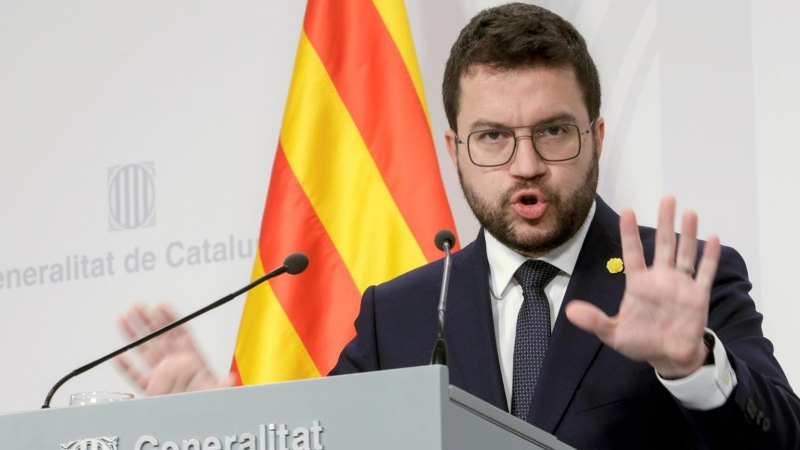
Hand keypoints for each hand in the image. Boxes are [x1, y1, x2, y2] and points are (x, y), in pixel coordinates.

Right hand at [115, 302, 237, 395]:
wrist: (200, 421)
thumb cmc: (211, 403)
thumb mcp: (219, 393)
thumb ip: (222, 385)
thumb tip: (231, 378)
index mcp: (193, 361)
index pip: (180, 334)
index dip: (170, 319)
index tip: (161, 306)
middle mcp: (176, 366)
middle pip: (159, 338)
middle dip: (148, 321)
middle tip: (138, 306)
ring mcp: (163, 377)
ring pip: (145, 353)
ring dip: (134, 337)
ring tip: (125, 320)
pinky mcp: (151, 391)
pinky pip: (137, 377)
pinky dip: (127, 367)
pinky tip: (119, 356)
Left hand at [566, 196, 720, 377]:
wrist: (667, 357)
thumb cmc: (639, 342)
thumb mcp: (613, 333)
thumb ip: (595, 321)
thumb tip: (570, 311)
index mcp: (638, 284)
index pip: (633, 253)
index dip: (630, 233)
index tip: (628, 211)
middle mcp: (660, 279)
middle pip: (663, 245)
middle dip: (665, 222)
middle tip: (667, 198)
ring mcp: (680, 285)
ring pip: (685, 254)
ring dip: (688, 234)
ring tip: (689, 212)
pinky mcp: (698, 296)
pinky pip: (705, 274)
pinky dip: (710, 257)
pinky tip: (714, 238)